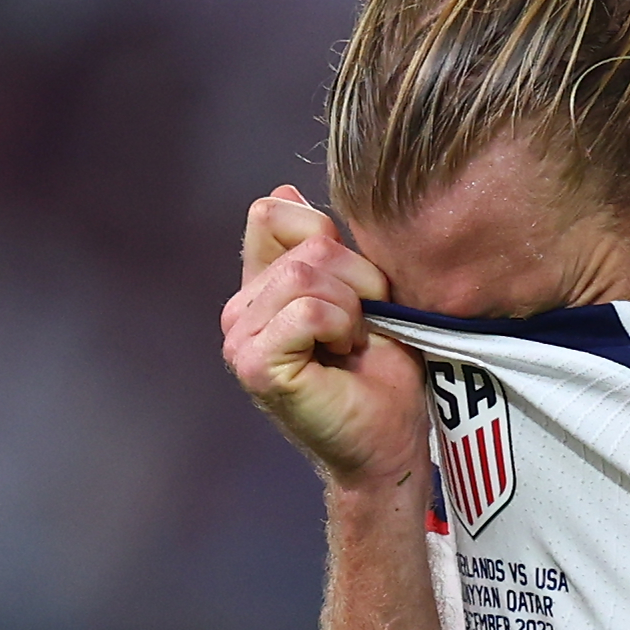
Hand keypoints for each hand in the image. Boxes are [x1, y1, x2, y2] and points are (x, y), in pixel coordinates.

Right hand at [222, 187, 426, 487]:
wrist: (391, 440)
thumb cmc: (384, 372)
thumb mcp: (363, 293)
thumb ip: (326, 248)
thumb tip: (284, 189)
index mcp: (261, 286)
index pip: (272, 214)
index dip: (327, 233)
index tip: (360, 284)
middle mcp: (239, 309)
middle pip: (306, 246)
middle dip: (359, 280)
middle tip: (366, 325)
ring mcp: (239, 337)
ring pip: (308, 275)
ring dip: (353, 307)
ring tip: (354, 342)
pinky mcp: (254, 364)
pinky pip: (308, 311)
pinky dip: (341, 327)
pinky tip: (342, 354)